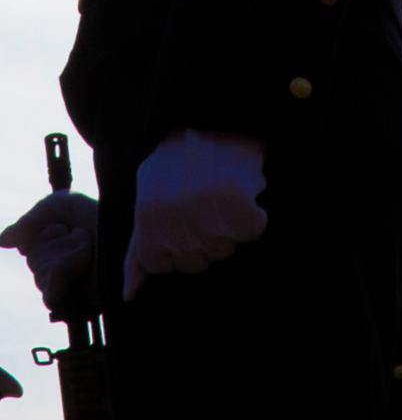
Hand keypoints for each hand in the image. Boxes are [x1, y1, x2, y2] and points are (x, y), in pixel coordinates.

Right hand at [1, 191, 98, 312]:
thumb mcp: (60, 205)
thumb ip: (29, 222)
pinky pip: (52, 296)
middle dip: (54, 246)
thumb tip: (2, 241)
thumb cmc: (99, 212)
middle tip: (80, 235)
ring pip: (42, 279)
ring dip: (63, 257)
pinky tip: (75, 263)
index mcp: (58, 247)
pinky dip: (58, 278)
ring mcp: (74, 283)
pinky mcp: (84, 299)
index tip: (63, 225)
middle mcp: (65, 266)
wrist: (128, 224)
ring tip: (88, 246)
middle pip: (36, 266)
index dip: (43, 235)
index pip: (31, 249)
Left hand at [123, 130, 267, 300]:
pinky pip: (253, 231)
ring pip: (227, 248)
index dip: (176, 245)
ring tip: (221, 196)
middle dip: (204, 238)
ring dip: (229, 227)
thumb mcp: (145, 205)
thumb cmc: (175, 165)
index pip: (165, 266)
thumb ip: (137, 253)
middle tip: (202, 205)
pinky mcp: (242, 211)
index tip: (180, 218)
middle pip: (200, 261)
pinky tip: (241, 193)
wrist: (210, 122)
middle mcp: (178, 230)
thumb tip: (131, 296)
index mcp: (150, 228)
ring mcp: (212, 222)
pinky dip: (252, 215)